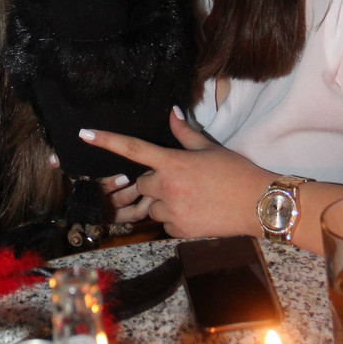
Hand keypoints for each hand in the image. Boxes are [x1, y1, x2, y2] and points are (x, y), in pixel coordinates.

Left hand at [79, 107, 271, 238]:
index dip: (106, 141)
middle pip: (142, 185)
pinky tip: (196, 212)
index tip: (84, 134)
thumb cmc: (236, 172)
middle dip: (154, 184)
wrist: (258, 205)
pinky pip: (165, 224)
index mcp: (172, 163)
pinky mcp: (179, 231)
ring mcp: (172, 212)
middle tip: (182, 181)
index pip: (133, 149)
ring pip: (153, 207)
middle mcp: (167, 188)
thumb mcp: (210, 148)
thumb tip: (172, 112)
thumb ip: (185, 133)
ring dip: (164, 203)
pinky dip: (175, 219)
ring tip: (193, 198)